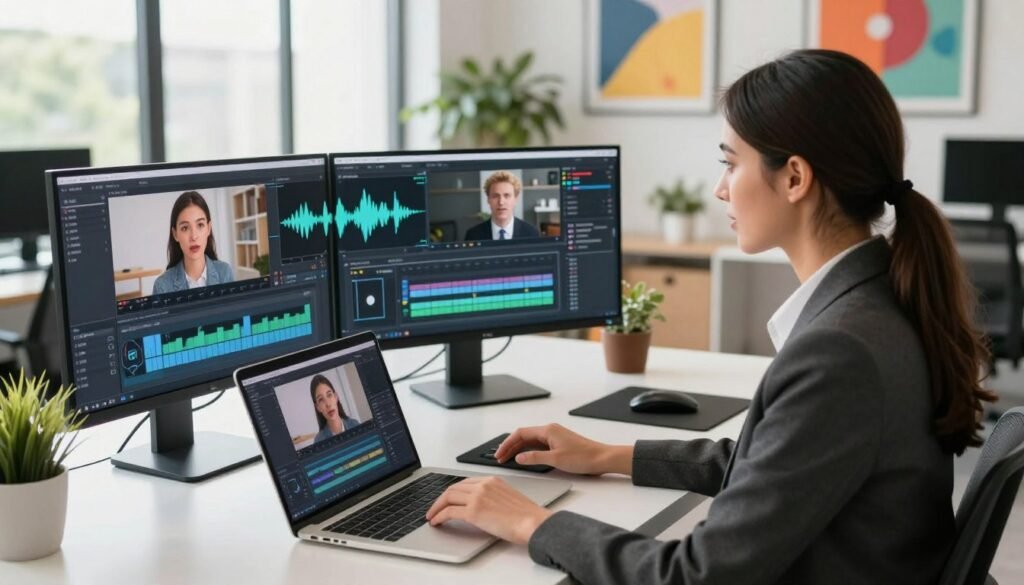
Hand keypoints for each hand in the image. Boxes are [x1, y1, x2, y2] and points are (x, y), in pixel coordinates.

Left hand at [425, 476, 552, 543]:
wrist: (533, 522)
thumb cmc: (527, 516)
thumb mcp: (509, 498)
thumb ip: (493, 498)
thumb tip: (482, 508)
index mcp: (492, 480)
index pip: (465, 483)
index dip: (453, 492)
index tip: (447, 499)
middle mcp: (483, 485)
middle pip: (453, 488)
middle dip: (441, 499)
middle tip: (435, 508)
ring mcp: (477, 497)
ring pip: (448, 497)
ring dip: (436, 507)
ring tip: (432, 516)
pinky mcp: (473, 511)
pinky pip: (449, 512)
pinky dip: (439, 516)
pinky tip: (437, 522)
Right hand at [494, 423, 632, 475]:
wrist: (602, 458)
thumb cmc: (583, 457)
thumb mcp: (555, 460)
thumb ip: (535, 458)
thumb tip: (519, 458)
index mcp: (548, 430)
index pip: (520, 433)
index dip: (507, 444)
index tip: (500, 454)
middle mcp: (550, 430)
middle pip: (524, 436)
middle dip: (511, 446)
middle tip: (500, 458)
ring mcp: (555, 436)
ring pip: (531, 440)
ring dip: (519, 449)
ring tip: (509, 459)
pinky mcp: (559, 443)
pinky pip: (539, 444)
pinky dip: (529, 450)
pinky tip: (525, 458)